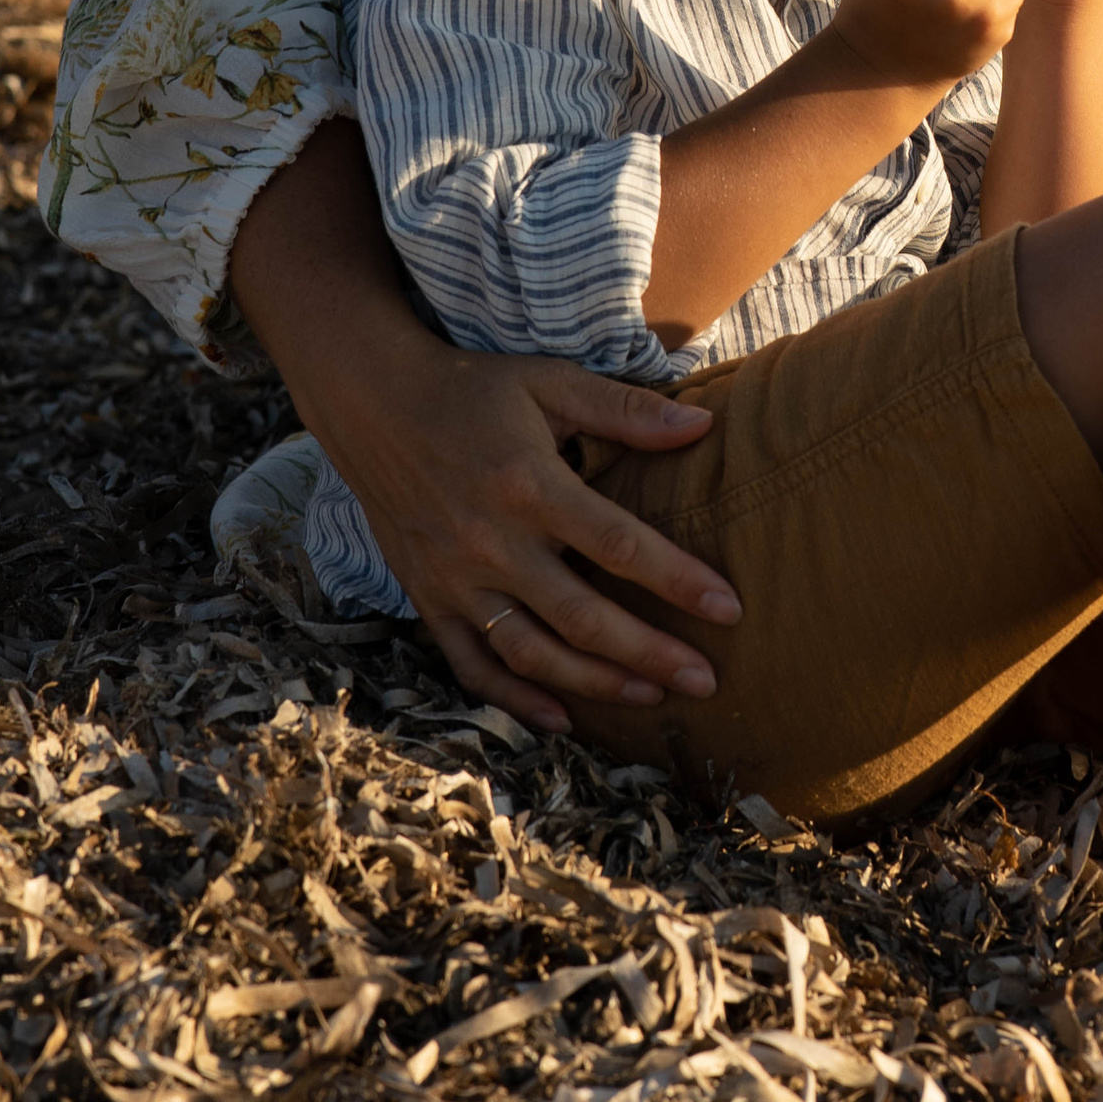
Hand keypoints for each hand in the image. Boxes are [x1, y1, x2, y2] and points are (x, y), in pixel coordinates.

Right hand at [302, 335, 734, 734]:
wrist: (373, 403)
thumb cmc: (474, 390)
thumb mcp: (550, 382)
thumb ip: (625, 410)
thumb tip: (701, 427)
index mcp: (529, 485)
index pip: (617, 546)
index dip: (677, 581)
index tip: (729, 609)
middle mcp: (492, 543)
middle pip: (582, 617)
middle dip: (649, 654)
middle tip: (705, 680)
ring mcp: (456, 578)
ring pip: (532, 653)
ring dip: (595, 682)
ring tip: (652, 696)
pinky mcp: (429, 598)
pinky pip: (472, 664)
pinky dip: (515, 699)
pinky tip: (563, 719)